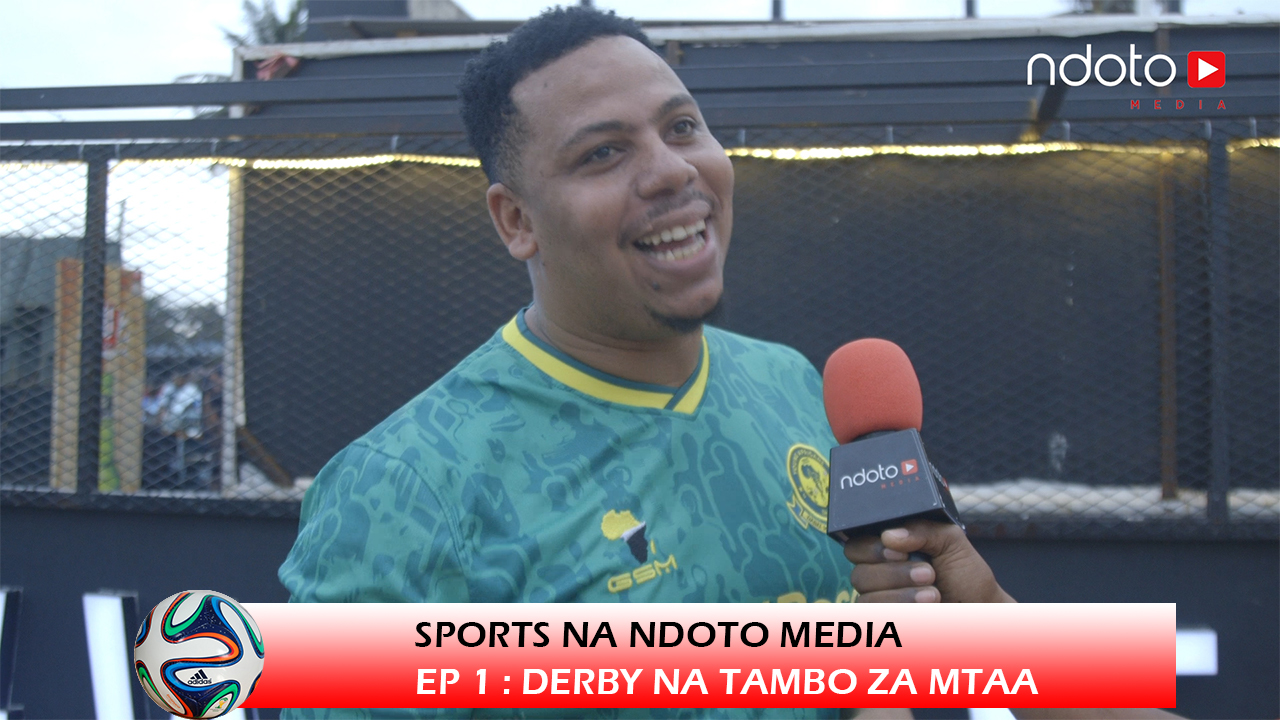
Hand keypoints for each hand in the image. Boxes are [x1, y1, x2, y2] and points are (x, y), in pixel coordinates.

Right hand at [844, 519, 1014, 602]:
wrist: (982, 607)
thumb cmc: (966, 574)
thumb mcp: (951, 541)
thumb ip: (922, 530)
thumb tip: (889, 535)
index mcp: (887, 550)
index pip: (856, 547)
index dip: (871, 549)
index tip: (899, 552)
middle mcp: (878, 574)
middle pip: (859, 574)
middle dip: (894, 574)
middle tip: (928, 573)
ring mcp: (881, 601)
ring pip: (867, 598)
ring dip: (902, 595)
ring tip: (934, 595)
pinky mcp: (889, 620)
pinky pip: (878, 617)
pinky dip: (903, 610)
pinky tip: (926, 608)